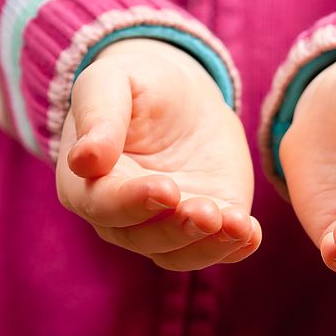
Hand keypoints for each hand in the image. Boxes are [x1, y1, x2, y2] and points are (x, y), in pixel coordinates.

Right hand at [56, 38, 260, 270]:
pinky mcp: (206, 227)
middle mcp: (121, 217)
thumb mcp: (110, 83)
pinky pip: (217, 249)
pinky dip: (234, 247)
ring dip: (208, 244)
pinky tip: (250, 233)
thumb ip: (97, 117)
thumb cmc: (136, 86)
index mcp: (86, 184)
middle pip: (144, 237)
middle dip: (178, 228)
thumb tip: (84, 160)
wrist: (184, 97)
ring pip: (180, 253)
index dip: (132, 202)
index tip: (164, 189)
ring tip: (235, 224)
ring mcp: (165, 227)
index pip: (104, 204)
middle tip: (206, 211)